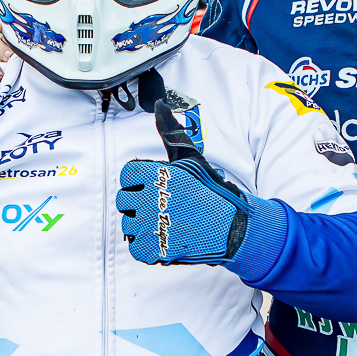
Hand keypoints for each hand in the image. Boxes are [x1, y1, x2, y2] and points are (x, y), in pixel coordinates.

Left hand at [116, 96, 286, 273]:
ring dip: (144, 227)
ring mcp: (150, 227)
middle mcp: (149, 199)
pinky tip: (166, 240)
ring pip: (128, 226)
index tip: (156, 188)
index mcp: (155, 175)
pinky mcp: (153, 251)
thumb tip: (159, 104)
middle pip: (124, 201)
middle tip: (164, 208)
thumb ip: (170, 133)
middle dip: (140, 205)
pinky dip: (148, 248)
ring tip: (168, 224)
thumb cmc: (211, 192)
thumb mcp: (191, 159)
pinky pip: (135, 249)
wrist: (233, 228)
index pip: (126, 176)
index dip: (139, 182)